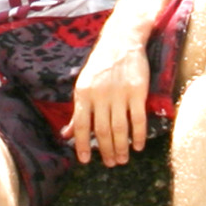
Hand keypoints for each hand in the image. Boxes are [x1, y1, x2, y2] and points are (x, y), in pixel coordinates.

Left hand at [66, 11, 155, 165]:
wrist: (121, 41)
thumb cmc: (100, 67)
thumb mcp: (83, 86)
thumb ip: (77, 113)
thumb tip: (66, 135)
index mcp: (83, 93)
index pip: (82, 125)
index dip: (82, 145)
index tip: (85, 161)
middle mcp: (100, 94)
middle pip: (102, 130)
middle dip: (105, 150)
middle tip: (110, 164)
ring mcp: (119, 93)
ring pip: (120, 128)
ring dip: (121, 147)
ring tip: (122, 160)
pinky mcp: (137, 91)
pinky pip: (138, 118)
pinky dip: (138, 135)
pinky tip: (138, 146)